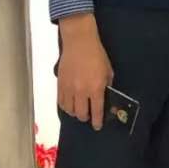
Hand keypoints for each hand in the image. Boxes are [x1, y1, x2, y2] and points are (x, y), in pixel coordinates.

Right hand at [57, 13, 113, 128]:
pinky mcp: (60, 84)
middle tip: (88, 116)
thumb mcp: (108, 70)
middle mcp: (81, 91)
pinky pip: (60, 102)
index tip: (97, 126)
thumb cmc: (96, 54)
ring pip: (69, 110)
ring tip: (79, 110)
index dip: (97, 121)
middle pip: (81, 114)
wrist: (79, 42)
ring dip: (75, 113)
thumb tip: (106, 98)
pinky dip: (65, 106)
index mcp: (95, 88)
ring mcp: (69, 88)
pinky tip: (69, 105)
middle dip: (85, 118)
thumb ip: (107, 86)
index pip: (96, 111)